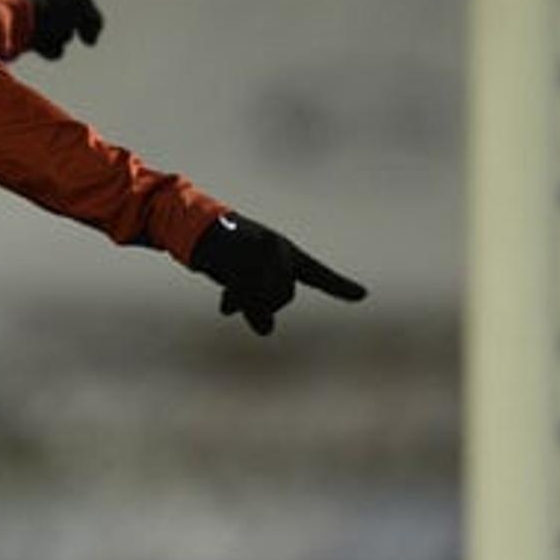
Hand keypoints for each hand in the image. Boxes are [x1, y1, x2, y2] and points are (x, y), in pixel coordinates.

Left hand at [14, 0, 104, 60]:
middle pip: (77, 8)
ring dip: (61, 34)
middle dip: (75, 18)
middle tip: (67, 15)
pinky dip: (49, 48)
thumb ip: (93, 20)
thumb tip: (90, 41)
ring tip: (46, 27)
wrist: (13, 23)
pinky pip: (51, 47)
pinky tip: (39, 42)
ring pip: (65, 30)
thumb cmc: (49, 5)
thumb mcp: (83, 5)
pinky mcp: (25, 34)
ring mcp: (34, 11)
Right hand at [188, 214, 366, 334]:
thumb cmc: (224, 254)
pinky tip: (226, 308)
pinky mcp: (238, 255)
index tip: (363, 295)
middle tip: (243, 303)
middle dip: (266, 304)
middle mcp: (278, 248)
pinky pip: (246, 290)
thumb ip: (259, 307)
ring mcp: (258, 250)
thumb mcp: (245, 281)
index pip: (317, 274)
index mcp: (285, 252)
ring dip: (250, 304)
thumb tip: (267, 331)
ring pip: (268, 292)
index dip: (339, 286)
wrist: (197, 228)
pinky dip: (236, 303)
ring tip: (230, 303)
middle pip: (285, 293)